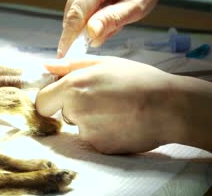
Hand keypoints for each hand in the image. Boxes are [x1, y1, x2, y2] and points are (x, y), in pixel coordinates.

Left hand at [35, 57, 178, 153]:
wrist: (170, 107)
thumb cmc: (138, 79)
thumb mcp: (104, 63)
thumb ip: (69, 65)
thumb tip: (44, 66)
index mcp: (73, 87)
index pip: (41, 101)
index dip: (50, 97)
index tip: (62, 94)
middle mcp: (75, 111)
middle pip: (62, 112)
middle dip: (74, 106)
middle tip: (101, 97)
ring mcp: (88, 132)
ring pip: (79, 125)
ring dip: (90, 118)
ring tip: (116, 108)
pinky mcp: (101, 147)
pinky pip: (94, 138)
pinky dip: (104, 131)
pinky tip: (122, 121)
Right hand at [58, 0, 170, 56]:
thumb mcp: (138, 6)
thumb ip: (113, 19)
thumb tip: (90, 33)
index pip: (76, 15)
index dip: (68, 38)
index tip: (62, 56)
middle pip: (73, 15)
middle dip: (86, 31)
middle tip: (113, 29)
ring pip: (74, 13)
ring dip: (89, 23)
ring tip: (114, 17)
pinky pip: (78, 7)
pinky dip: (90, 16)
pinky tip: (107, 11)